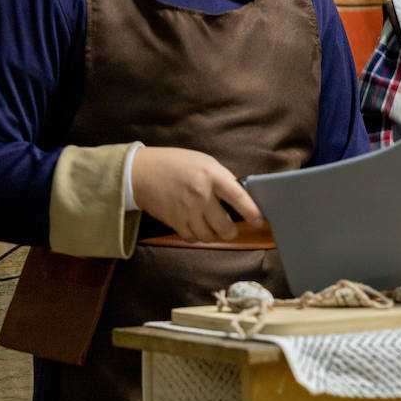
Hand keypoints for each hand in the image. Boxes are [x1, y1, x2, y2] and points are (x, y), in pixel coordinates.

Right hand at [130, 147, 262, 241]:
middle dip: (232, 232)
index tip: (260, 221)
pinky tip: (199, 229)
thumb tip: (240, 195)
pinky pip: (192, 238)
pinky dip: (198, 237)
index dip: (251, 212)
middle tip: (233, 229)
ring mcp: (186, 210)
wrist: (141, 172)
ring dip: (215, 236)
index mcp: (212, 176)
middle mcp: (201, 195)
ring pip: (209, 236)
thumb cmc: (176, 164)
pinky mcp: (174, 221)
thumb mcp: (205, 162)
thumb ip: (223, 178)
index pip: (238, 197)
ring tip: (216, 229)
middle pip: (224, 226)